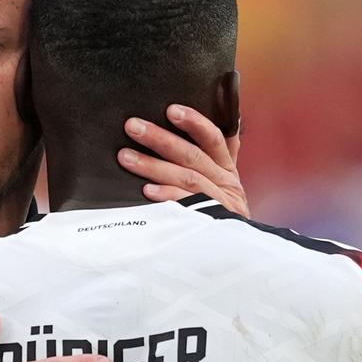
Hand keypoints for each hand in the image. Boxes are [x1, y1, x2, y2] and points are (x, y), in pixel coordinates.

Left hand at [120, 103, 248, 216]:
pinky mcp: (208, 221)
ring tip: (125, 156)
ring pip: (186, 178)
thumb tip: (227, 116)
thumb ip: (223, 152)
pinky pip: (185, 206)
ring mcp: (217, 203)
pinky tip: (146, 190)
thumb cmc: (223, 209)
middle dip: (161, 139)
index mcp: (226, 168)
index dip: (194, 123)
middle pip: (192, 155)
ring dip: (154, 166)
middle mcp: (224, 182)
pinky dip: (167, 196)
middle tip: (133, 126)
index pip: (213, 138)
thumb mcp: (227, 181)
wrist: (236, 251)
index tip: (171, 110)